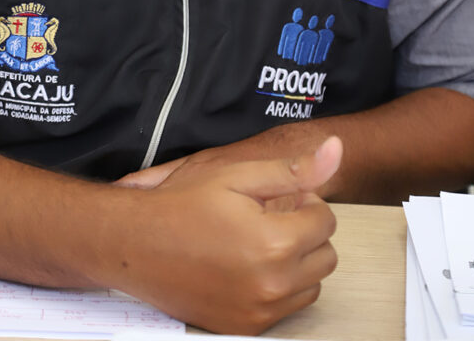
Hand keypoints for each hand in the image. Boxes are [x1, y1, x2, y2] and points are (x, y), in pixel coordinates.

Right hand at [100, 136, 341, 333]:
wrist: (137, 244)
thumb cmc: (183, 205)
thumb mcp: (236, 174)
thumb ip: (292, 169)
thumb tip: (337, 150)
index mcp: (274, 242)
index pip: (326, 221)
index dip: (306, 202)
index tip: (280, 198)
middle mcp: (272, 284)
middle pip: (326, 257)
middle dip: (306, 233)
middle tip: (271, 217)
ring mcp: (259, 311)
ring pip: (310, 286)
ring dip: (297, 263)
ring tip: (260, 241)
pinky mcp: (245, 327)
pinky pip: (286, 308)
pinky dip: (278, 288)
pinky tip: (248, 265)